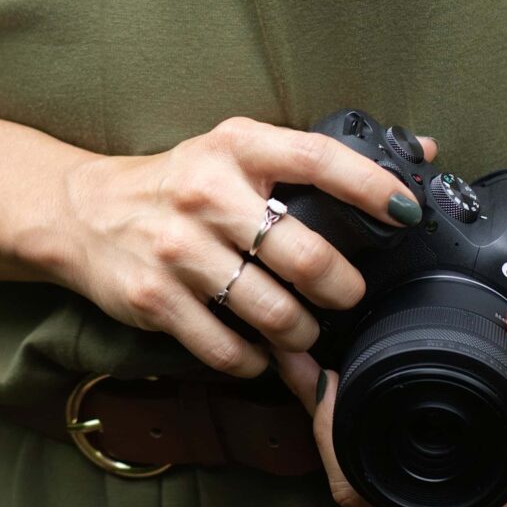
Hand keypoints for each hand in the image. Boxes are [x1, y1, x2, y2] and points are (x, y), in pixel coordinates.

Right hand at [53, 117, 438, 381]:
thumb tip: (421, 150)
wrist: (85, 211)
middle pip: (303, 255)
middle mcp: (207, 194)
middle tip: (348, 296)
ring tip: (307, 330)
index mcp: (236, 146)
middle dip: (342, 288)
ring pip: (272, 311)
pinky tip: (259, 351)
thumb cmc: (181, 180)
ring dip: (302, 332)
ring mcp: (179, 249)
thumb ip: (316, 156)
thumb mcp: (238, 149)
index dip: (370, 186)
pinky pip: (228, 349)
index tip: (406, 211)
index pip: (318, 159)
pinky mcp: (156, 300)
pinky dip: (254, 360)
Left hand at [272, 289, 506, 506]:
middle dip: (317, 414)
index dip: (325, 431)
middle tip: (297, 343)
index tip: (314, 371)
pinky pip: (377, 468)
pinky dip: (357, 427)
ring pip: (358, 473)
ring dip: (333, 419)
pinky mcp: (437, 505)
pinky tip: (344, 379)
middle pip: (345, 477)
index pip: (355, 488)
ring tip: (310, 351)